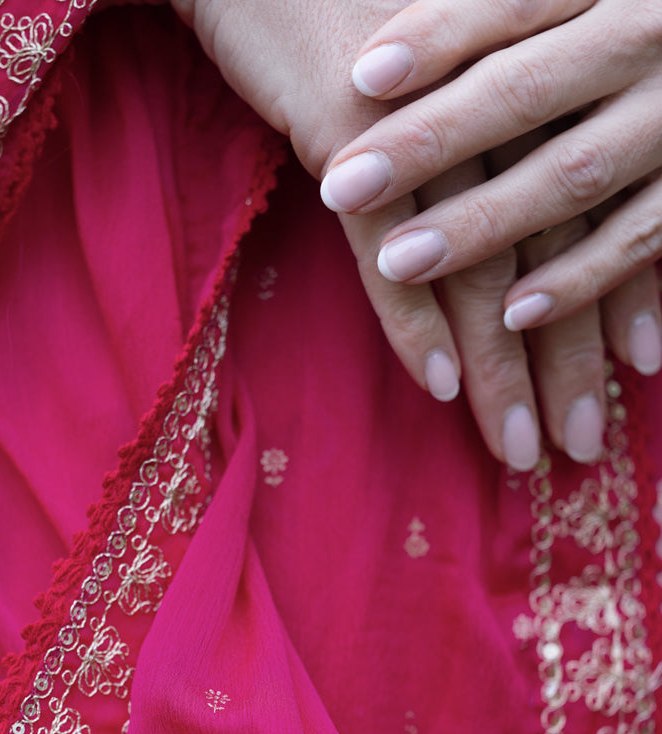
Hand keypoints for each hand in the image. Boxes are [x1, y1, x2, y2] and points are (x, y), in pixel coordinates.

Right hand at [170, 0, 626, 466]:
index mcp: (540, 73)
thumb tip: (527, 215)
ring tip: (516, 444)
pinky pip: (385, 248)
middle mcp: (503, 92)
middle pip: (553, 250)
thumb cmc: (354, 10)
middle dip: (571, 359)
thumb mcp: (454, 67)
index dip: (625, 292)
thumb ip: (502, 140)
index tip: (636, 370)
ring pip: (480, 262)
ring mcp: (425, 115)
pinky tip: (435, 386)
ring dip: (500, 365)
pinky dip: (411, 320)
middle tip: (581, 444)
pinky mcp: (347, 131)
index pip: (599, 203)